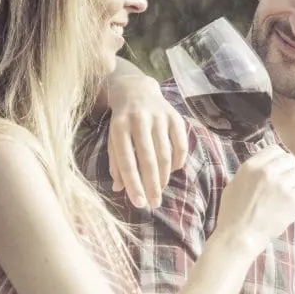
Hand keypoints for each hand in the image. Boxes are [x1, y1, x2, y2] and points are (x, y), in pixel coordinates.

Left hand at [100, 64, 190, 208]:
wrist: (136, 89)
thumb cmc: (122, 121)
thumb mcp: (113, 138)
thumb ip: (116, 162)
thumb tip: (119, 189)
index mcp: (119, 126)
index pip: (126, 160)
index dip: (133, 184)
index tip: (139, 203)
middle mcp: (139, 120)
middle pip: (148, 159)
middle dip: (152, 185)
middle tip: (154, 203)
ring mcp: (159, 116)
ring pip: (165, 154)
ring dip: (164, 176)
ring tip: (160, 189)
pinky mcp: (175, 116)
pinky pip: (180, 145)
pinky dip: (177, 161)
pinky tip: (172, 170)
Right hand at [218, 147, 294, 251]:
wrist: (238, 237)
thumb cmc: (233, 214)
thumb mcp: (235, 185)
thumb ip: (251, 173)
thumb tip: (266, 166)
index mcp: (251, 166)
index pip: (275, 149)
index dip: (279, 160)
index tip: (279, 170)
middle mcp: (266, 171)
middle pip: (290, 160)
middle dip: (288, 171)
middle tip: (284, 185)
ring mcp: (281, 185)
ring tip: (286, 197)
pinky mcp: (292, 200)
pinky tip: (293, 203)